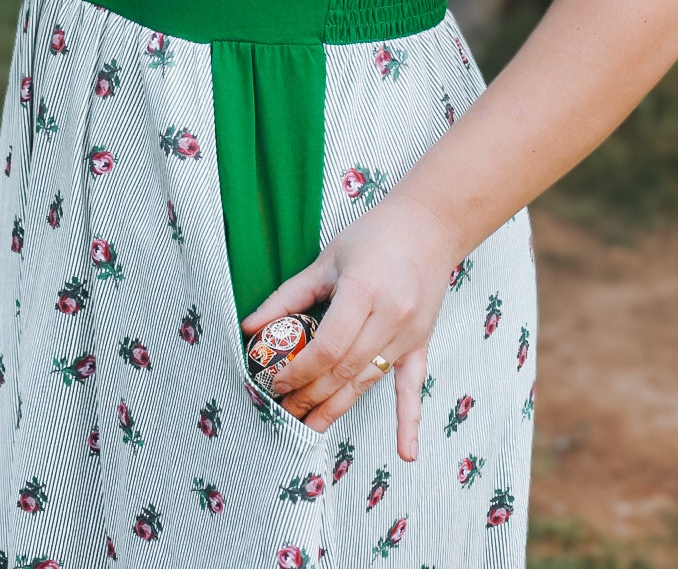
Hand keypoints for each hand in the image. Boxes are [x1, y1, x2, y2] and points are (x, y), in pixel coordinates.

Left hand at [239, 191, 458, 455]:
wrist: (428, 226)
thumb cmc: (372, 236)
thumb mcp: (326, 260)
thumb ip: (288, 296)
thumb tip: (250, 325)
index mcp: (363, 290)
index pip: (328, 347)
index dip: (300, 370)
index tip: (276, 382)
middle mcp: (390, 316)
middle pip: (345, 369)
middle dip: (311, 395)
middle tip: (283, 411)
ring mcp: (409, 333)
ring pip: (369, 381)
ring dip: (337, 407)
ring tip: (309, 425)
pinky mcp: (421, 342)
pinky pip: (413, 386)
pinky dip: (409, 420)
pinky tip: (406, 452)